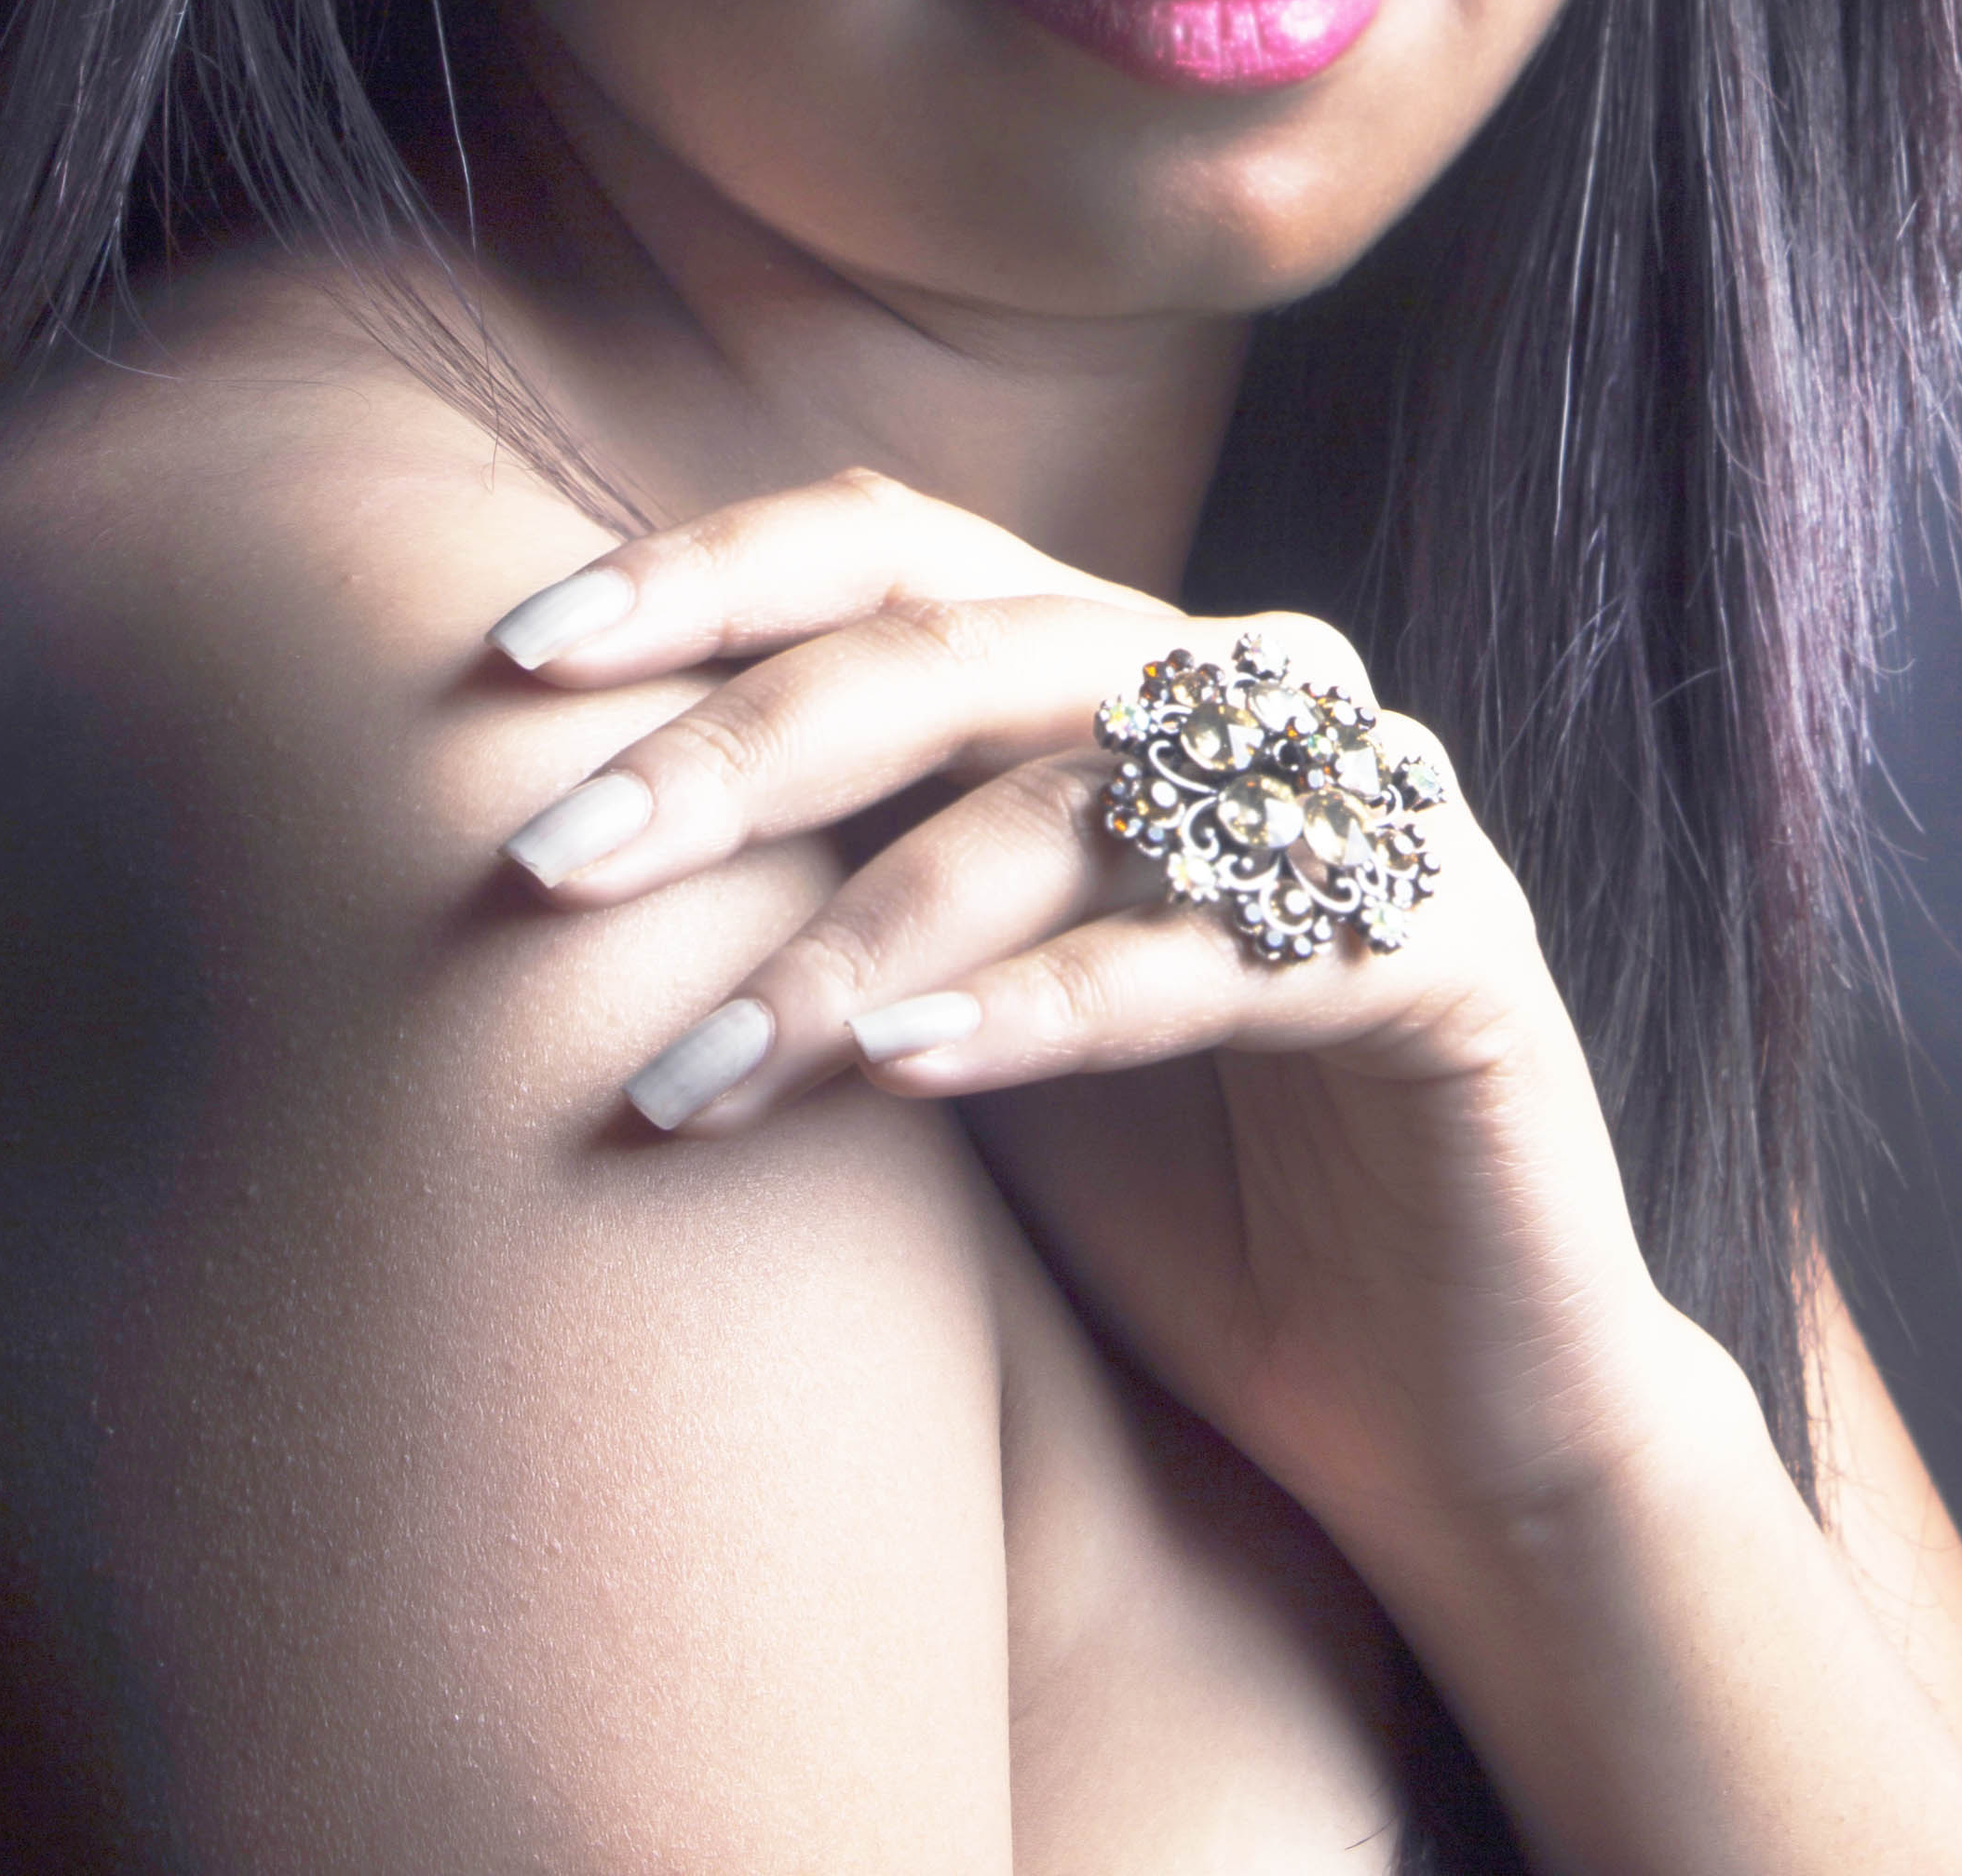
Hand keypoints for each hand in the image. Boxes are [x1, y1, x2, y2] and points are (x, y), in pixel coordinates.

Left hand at [483, 468, 1734, 1570]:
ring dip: (858, 933)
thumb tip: (548, 843)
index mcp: (1127, 670)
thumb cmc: (1176, 1207)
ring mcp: (1370, 811)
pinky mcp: (1454, 954)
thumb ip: (833, 898)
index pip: (894, 554)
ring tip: (690, 1070)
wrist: (1449, 1408)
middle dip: (734, 748)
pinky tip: (906, 1071)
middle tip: (547, 863)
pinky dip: (1051, 1005)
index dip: (706, 578)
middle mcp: (1252, 694)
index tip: (507, 663)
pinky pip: (1226, 953)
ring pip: (1074, 803)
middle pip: (962, 649)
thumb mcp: (960, 1022)